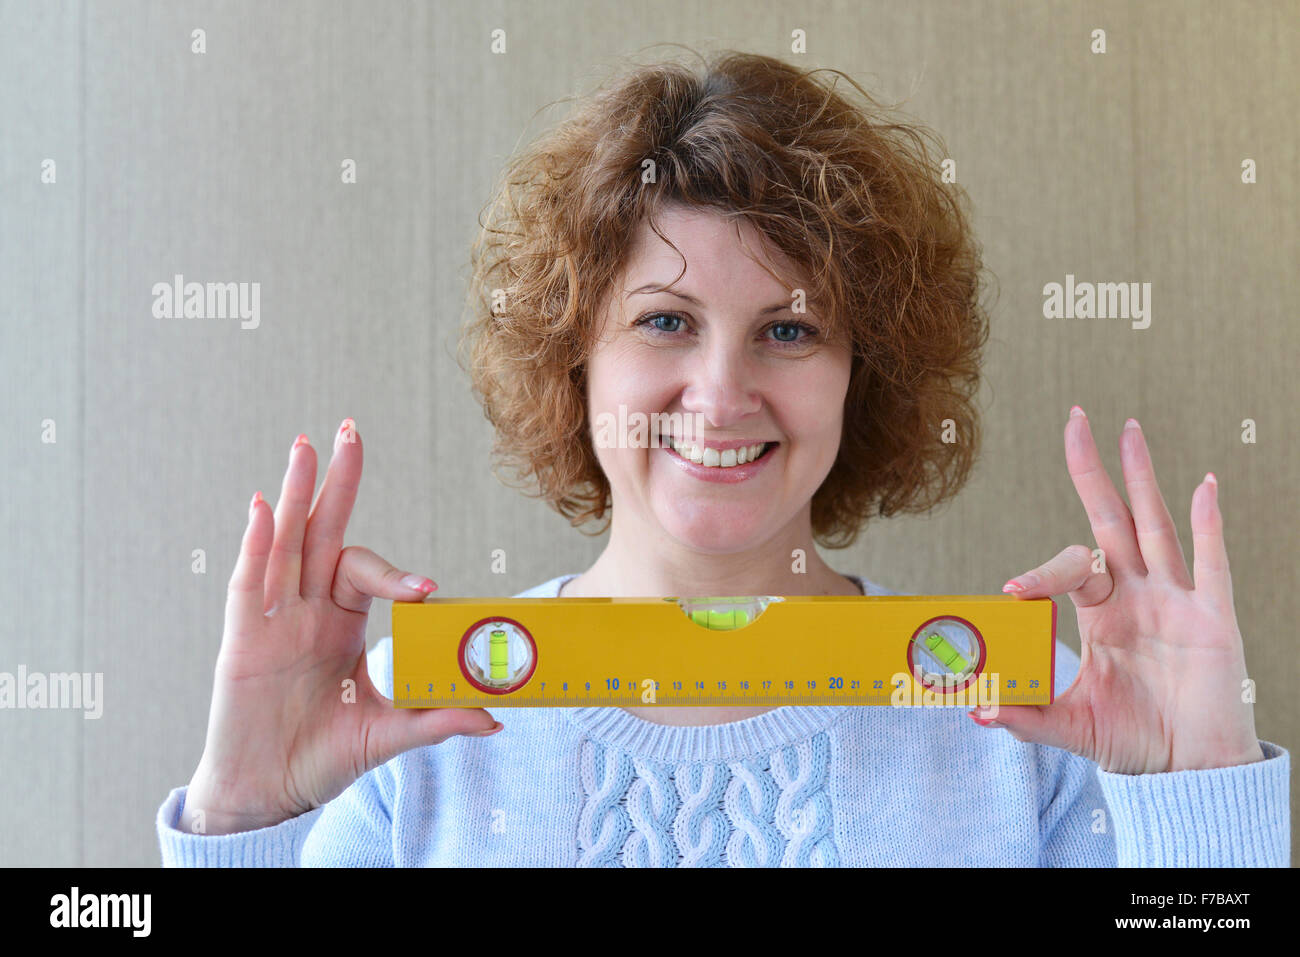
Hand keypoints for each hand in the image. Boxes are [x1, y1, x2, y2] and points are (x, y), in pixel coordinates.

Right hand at [181, 419, 499, 834]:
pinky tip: (260, 506)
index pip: (367, 574)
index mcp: (340, 622)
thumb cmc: (321, 756)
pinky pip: (249, 583)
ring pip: (285, 543)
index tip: (428, 593)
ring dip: (294, 494)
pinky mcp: (241, 639)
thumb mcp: (387, 735)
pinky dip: (255, 544)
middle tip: (350, 429)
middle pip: (321, 532)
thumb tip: (495, 719)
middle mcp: (305, 610)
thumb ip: (436, 719)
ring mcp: (272, 620)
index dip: (398, 577)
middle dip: (337, 482)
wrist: (268, 793)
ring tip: (304, 445)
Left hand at [970, 407, 1263, 773]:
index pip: (1067, 570)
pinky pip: (1211, 563)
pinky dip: (1209, 523)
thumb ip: (1025, 715)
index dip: (1040, 573)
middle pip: (1111, 520)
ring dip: (1141, 477)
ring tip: (1127, 428)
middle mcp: (1137, 595)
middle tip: (1075, 419)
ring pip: (1156, 526)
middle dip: (1092, 472)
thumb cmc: (1133, 740)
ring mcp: (1176, 601)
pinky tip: (1202, 484)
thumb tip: (975, 709)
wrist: (1190, 772)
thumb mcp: (1070, 725)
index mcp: (1101, 613)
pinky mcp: (1213, 619)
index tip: (1012, 591)